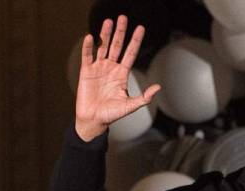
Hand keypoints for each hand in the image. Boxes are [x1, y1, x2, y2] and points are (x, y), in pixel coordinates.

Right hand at [74, 16, 159, 141]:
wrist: (94, 119)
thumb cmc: (112, 114)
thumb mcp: (130, 105)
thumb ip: (144, 97)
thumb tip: (158, 88)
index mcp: (122, 74)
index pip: (130, 53)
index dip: (135, 41)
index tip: (140, 28)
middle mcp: (111, 68)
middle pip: (117, 46)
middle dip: (120, 32)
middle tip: (123, 18)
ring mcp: (98, 68)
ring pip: (103, 47)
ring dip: (105, 34)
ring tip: (108, 21)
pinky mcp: (86, 71)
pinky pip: (87, 56)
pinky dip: (88, 47)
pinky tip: (90, 37)